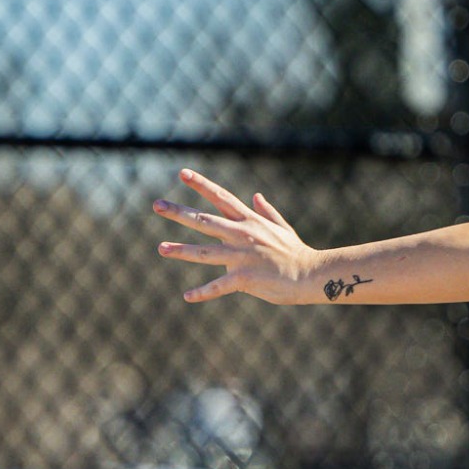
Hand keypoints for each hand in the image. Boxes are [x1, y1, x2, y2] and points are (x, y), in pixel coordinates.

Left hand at [154, 169, 319, 303]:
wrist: (311, 274)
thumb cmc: (297, 253)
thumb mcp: (282, 228)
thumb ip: (267, 212)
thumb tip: (256, 195)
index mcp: (250, 221)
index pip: (221, 198)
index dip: (201, 184)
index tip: (182, 172)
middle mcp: (242, 235)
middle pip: (204, 221)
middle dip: (179, 213)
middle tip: (156, 204)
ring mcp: (242, 256)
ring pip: (204, 252)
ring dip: (181, 250)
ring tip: (161, 248)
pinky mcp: (244, 277)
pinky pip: (218, 285)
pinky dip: (203, 292)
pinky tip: (188, 296)